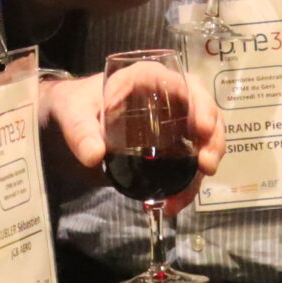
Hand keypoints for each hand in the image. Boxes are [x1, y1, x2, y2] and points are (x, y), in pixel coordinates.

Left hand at [40, 72, 224, 214]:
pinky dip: (188, 183)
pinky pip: (189, 162)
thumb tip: (94, 156)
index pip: (182, 82)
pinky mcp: (170, 147)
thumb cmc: (74, 105)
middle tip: (206, 165)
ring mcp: (172, 123)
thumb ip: (79, 130)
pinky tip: (174, 203)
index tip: (202, 129)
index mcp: (146, 79)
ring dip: (205, 165)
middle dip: (213, 138)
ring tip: (187, 195)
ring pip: (204, 139)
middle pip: (204, 110)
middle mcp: (167, 97)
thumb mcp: (71, 112)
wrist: (68, 124)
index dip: (199, 103)